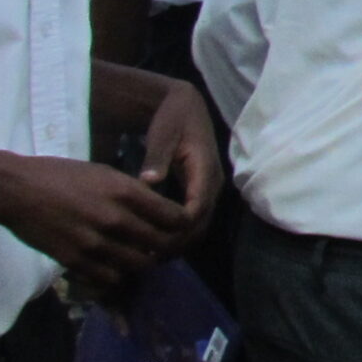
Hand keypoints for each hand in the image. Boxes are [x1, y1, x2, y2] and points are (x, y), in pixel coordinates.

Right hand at [0, 153, 193, 290]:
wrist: (15, 190)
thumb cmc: (60, 175)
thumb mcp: (104, 172)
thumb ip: (133, 190)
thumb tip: (159, 203)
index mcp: (126, 192)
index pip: (175, 217)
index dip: (182, 224)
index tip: (179, 225)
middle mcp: (115, 219)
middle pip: (162, 245)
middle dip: (168, 246)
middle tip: (162, 244)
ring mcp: (96, 244)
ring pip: (139, 264)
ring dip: (142, 260)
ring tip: (137, 253)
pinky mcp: (76, 261)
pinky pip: (111, 278)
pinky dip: (117, 273)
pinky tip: (112, 263)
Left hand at [137, 81, 223, 249]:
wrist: (186, 106)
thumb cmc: (172, 118)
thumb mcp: (162, 133)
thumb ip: (157, 157)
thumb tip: (149, 181)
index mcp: (205, 168)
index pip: (198, 206)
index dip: (179, 226)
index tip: (153, 239)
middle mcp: (213, 182)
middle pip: (202, 221)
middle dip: (179, 241)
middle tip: (151, 255)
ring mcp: (210, 187)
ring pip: (202, 223)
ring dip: (181, 241)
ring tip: (153, 254)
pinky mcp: (203, 190)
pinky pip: (197, 218)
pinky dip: (182, 232)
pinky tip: (159, 241)